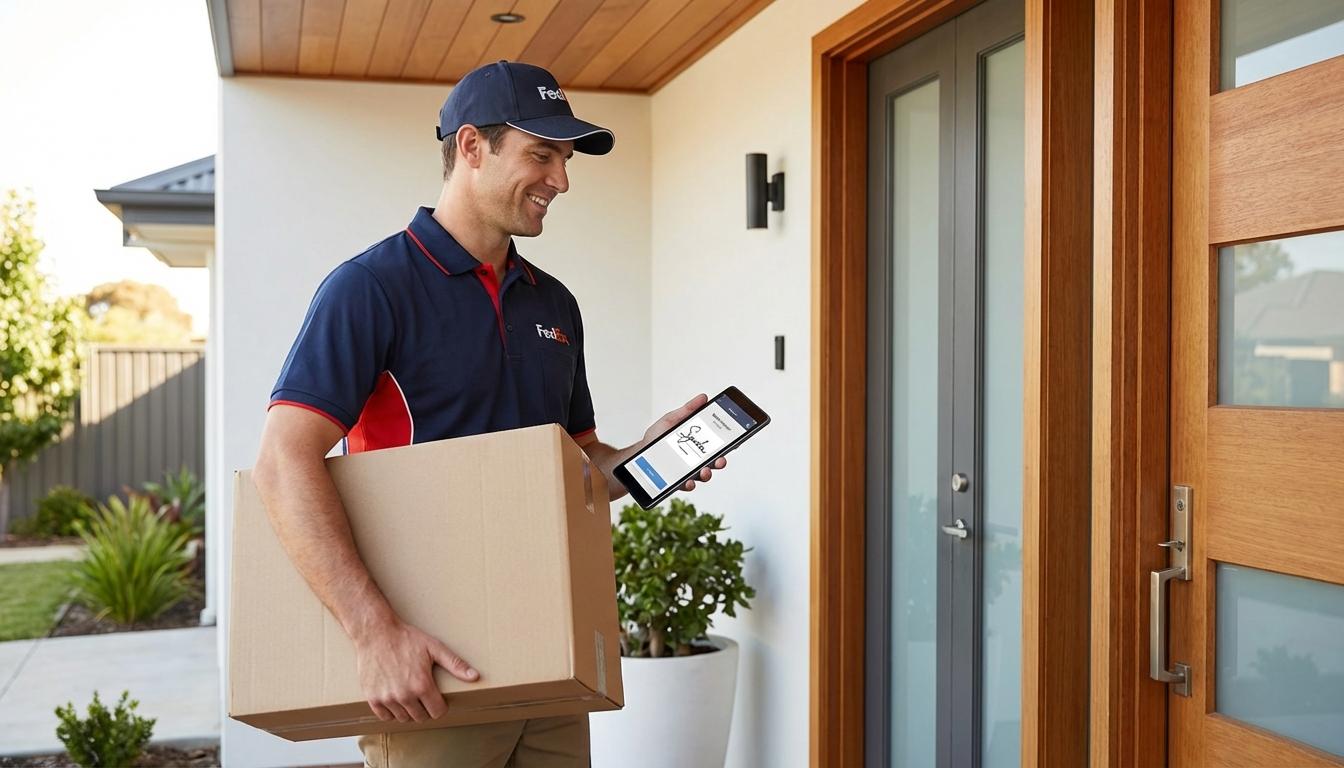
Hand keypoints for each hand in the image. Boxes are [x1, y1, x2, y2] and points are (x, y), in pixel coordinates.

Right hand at [353, 619, 478, 722]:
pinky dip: (391, 711)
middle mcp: (404, 695)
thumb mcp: (434, 648)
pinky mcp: (372, 698)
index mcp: (422, 685)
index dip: (440, 705)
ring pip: (403, 718)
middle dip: (425, 709)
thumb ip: (455, 664)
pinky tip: (395, 698)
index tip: (437, 698)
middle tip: (422, 695)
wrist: (376, 633)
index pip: (437, 712)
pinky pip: (385, 717)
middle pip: (421, 717)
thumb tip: (475, 676)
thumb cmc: (406, 639)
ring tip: (409, 695)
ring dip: (408, 710)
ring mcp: (387, 698)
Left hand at [644, 394, 728, 491]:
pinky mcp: (678, 482)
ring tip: (704, 471)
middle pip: (714, 461)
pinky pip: (687, 485)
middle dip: (721, 461)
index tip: (734, 441)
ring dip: (708, 474)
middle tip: (720, 459)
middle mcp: (695, 458)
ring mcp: (688, 471)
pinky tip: (689, 481)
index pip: (716, 444)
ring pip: (704, 475)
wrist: (639, 454)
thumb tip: (703, 398)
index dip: (728, 444)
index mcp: (696, 443)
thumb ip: (687, 410)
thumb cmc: (656, 437)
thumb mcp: (671, 420)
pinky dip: (690, 484)